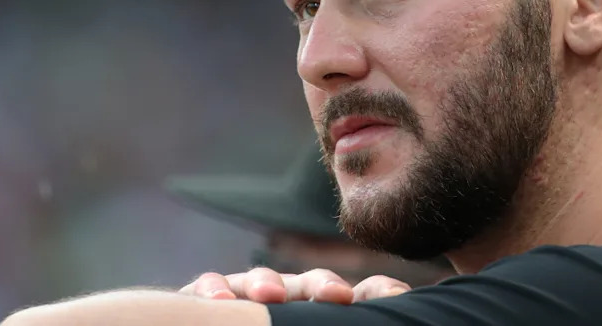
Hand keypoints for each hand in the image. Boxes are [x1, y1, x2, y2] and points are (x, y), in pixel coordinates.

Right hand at [180, 268, 410, 303]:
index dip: (378, 292)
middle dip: (324, 285)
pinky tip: (220, 301)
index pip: (357, 295)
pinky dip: (212, 290)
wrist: (212, 325)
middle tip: (338, 295)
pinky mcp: (204, 300)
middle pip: (311, 283)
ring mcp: (246, 295)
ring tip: (271, 295)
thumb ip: (336, 325)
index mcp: (319, 308)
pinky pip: (207, 287)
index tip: (397, 296)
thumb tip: (390, 314)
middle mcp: (287, 298)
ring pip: (259, 280)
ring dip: (266, 282)